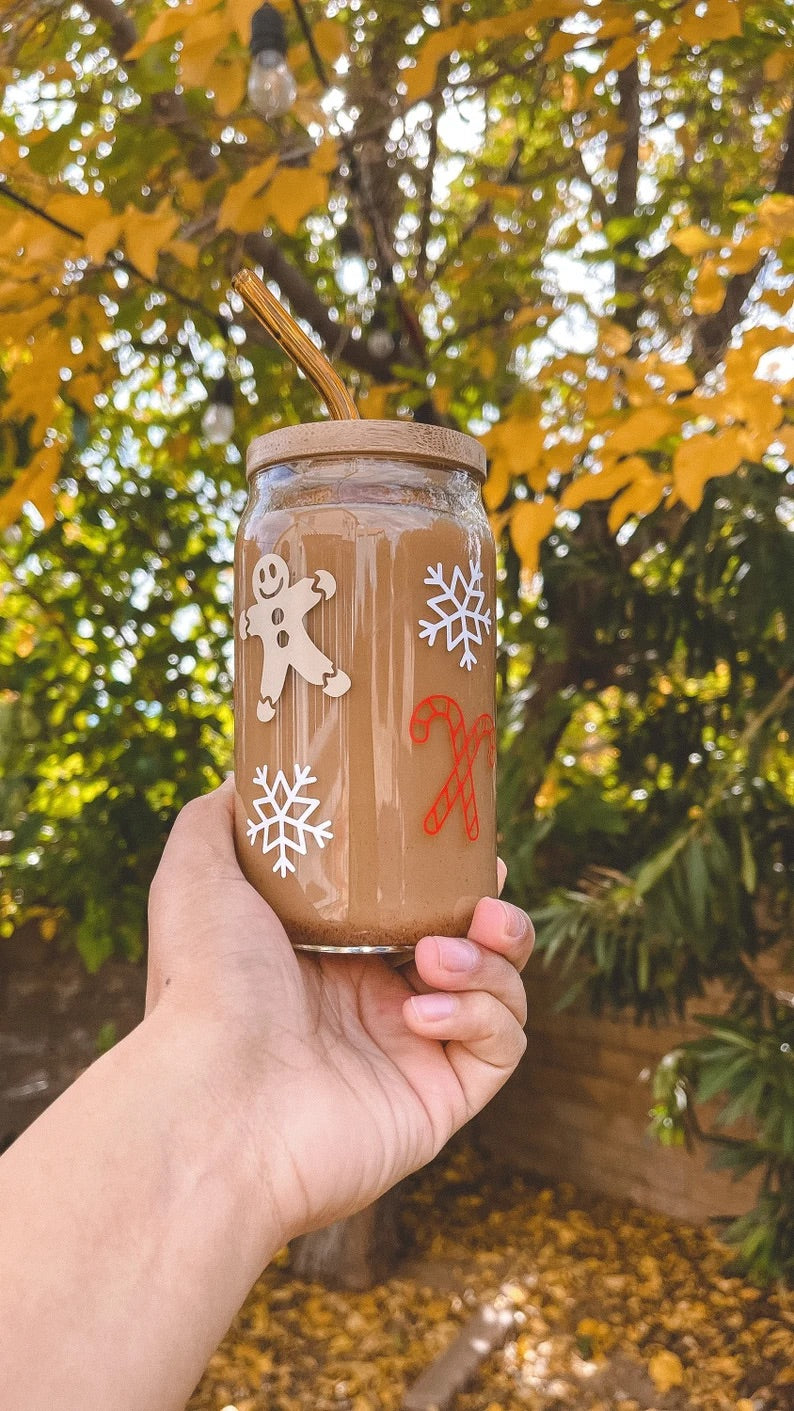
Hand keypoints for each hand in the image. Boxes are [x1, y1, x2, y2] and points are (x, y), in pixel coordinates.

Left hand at [146, 780, 532, 1247]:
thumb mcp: (197, 875)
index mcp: (332, 955)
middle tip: (487, 898)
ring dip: (491, 961)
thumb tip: (248, 778)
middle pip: (474, 948)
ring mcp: (410, 1055)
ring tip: (438, 953)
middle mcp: (375, 1005)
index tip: (467, 848)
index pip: (415, 910)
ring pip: (501, 993)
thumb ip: (221, 818)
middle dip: (495, 916)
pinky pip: (501, 1047)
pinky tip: (422, 1010)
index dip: (449, 879)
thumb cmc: (204, 985)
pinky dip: (481, 1016)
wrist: (216, 1099)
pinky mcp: (439, 1101)